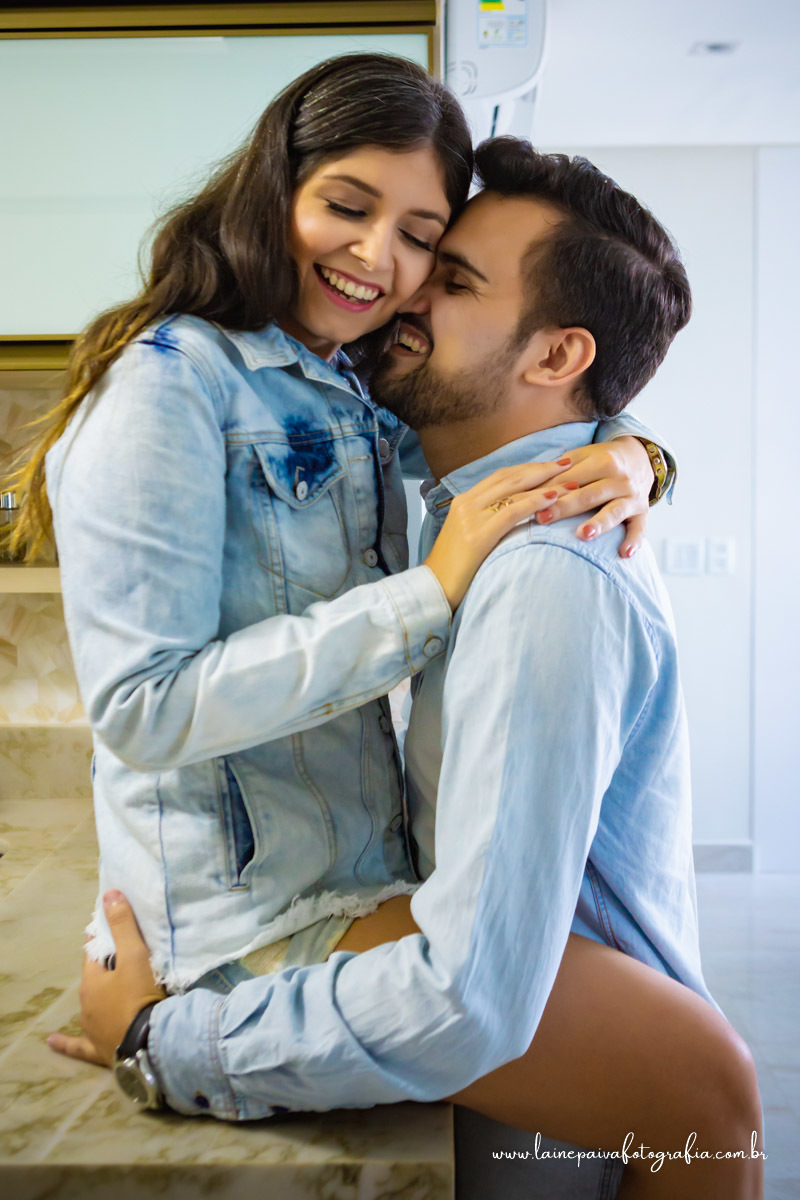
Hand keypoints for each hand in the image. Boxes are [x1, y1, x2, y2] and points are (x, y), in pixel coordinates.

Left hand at [47, 890, 165, 1067]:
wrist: (150, 1041)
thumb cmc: (140, 995)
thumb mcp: (136, 955)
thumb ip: (123, 924)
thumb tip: (109, 894)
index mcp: (92, 982)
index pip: (92, 955)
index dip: (101, 942)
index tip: (109, 933)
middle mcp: (86, 1004)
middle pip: (94, 981)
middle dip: (104, 970)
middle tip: (121, 961)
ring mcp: (91, 1029)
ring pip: (91, 1008)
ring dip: (99, 1000)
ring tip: (111, 992)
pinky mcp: (98, 1049)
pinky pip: (78, 1046)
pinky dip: (65, 1044)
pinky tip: (52, 1042)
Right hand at [424, 459, 571, 608]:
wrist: (433, 590)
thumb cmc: (454, 568)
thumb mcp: (468, 536)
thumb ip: (486, 520)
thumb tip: (512, 515)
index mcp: (463, 501)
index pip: (501, 476)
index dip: (528, 468)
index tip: (551, 464)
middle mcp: (466, 503)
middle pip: (509, 477)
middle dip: (541, 468)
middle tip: (568, 463)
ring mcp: (470, 517)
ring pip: (513, 490)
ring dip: (545, 484)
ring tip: (570, 481)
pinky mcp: (477, 535)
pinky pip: (511, 512)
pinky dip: (534, 502)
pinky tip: (553, 499)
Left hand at [533, 436, 652, 557]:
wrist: (639, 459)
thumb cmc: (601, 460)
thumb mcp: (582, 457)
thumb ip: (559, 471)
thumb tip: (530, 489)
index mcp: (603, 461)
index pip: (571, 478)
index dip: (549, 491)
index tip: (528, 503)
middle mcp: (620, 479)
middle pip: (589, 495)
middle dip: (565, 507)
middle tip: (542, 518)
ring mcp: (633, 497)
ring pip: (614, 511)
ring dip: (599, 523)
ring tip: (583, 534)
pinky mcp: (642, 513)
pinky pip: (640, 529)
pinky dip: (634, 541)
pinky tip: (624, 554)